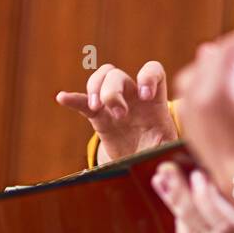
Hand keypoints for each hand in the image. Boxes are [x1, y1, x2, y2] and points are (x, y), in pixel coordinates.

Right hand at [56, 61, 178, 163]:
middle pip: (117, 75)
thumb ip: (169, 147)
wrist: (140, 161)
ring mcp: (114, 103)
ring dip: (95, 89)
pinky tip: (63, 98)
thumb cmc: (158, 151)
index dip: (148, 76)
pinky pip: (83, 102)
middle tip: (120, 115)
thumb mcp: (168, 149)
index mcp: (153, 101)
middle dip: (113, 92)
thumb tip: (170, 158)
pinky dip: (73, 99)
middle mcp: (132, 96)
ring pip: (100, 79)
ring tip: (96, 108)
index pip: (153, 71)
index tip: (146, 96)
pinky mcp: (98, 116)